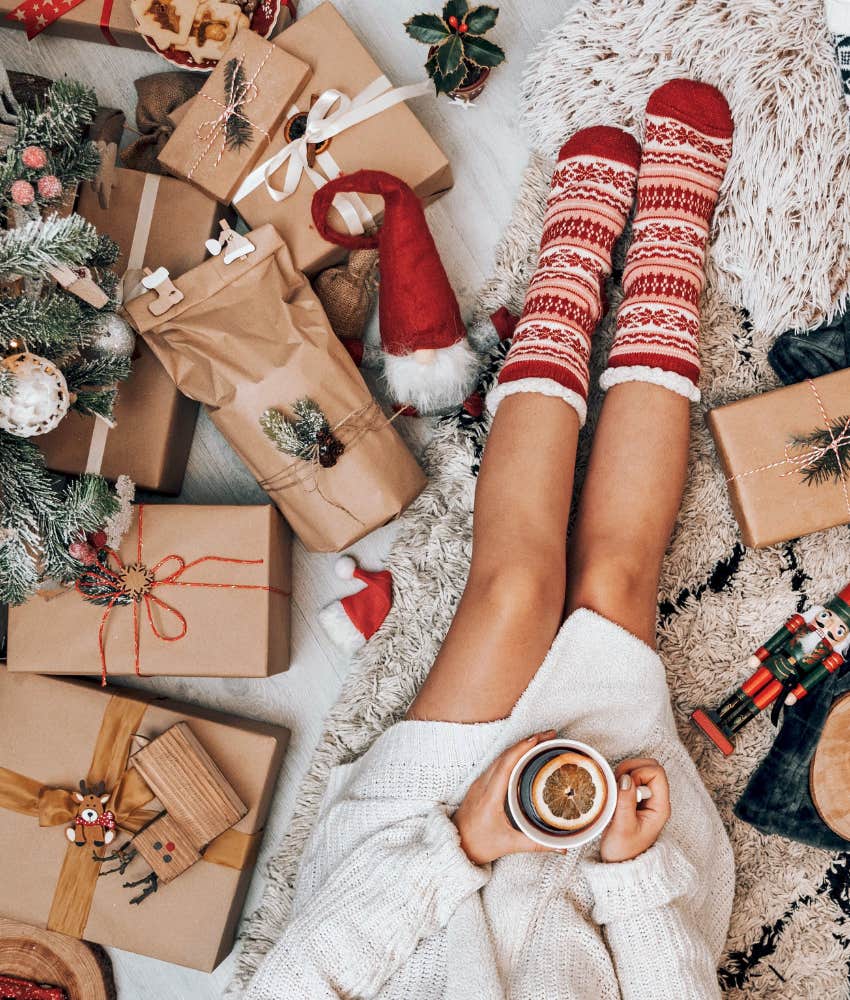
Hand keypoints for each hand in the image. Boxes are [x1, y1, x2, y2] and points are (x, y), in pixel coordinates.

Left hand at [452, 731, 558, 865]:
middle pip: (505, 755)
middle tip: (549, 736)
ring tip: (540, 741)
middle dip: (527, 742)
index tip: (539, 739)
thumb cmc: (479, 845)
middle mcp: (483, 784)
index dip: (522, 749)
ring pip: (500, 757)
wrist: (454, 846)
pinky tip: (523, 755)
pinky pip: (497, 763)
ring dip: (520, 746)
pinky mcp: (480, 785)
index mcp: (490, 796)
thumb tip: (563, 847)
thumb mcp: (509, 845)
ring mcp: (480, 783)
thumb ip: (537, 844)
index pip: (506, 765)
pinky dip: (512, 755)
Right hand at [599, 758, 670, 862]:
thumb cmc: (623, 851)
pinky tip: (613, 794)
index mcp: (660, 807)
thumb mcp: (623, 827)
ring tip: (614, 791)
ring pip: (640, 770)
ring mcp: (646, 799)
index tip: (624, 787)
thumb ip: (625, 802)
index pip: (657, 773)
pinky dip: (619, 779)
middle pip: (650, 766)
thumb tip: (625, 778)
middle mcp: (656, 800)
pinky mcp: (635, 799)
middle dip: (631, 769)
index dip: (639, 773)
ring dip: (624, 773)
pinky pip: (630, 778)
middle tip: (617, 784)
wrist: (619, 865)